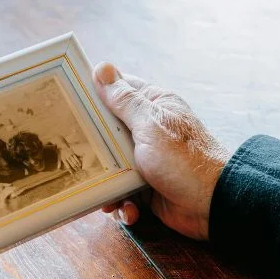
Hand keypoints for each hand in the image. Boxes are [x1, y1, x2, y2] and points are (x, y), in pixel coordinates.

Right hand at [92, 63, 231, 239]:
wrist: (211, 204)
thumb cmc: (184, 160)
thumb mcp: (149, 124)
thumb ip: (124, 100)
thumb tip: (102, 68)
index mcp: (154, 107)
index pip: (119, 91)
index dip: (95, 96)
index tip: (68, 101)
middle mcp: (149, 132)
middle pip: (107, 133)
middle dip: (94, 149)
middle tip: (79, 157)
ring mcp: (147, 162)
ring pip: (111, 168)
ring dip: (107, 186)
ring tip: (108, 197)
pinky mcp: (147, 190)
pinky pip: (123, 195)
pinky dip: (123, 205)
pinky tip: (129, 210)